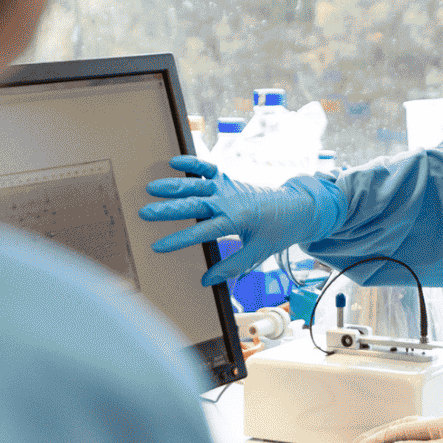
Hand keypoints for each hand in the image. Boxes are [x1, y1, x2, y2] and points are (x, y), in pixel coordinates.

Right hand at [139, 156, 320, 285]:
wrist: (297, 207)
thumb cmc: (277, 232)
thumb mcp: (258, 254)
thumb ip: (232, 267)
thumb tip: (206, 281)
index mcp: (236, 220)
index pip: (202, 231)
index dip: (179, 239)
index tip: (158, 246)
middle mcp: (229, 200)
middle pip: (195, 204)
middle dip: (168, 209)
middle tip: (145, 213)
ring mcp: (228, 187)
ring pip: (197, 184)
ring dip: (174, 185)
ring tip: (151, 187)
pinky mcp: (228, 180)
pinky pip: (208, 169)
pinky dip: (192, 163)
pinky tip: (173, 162)